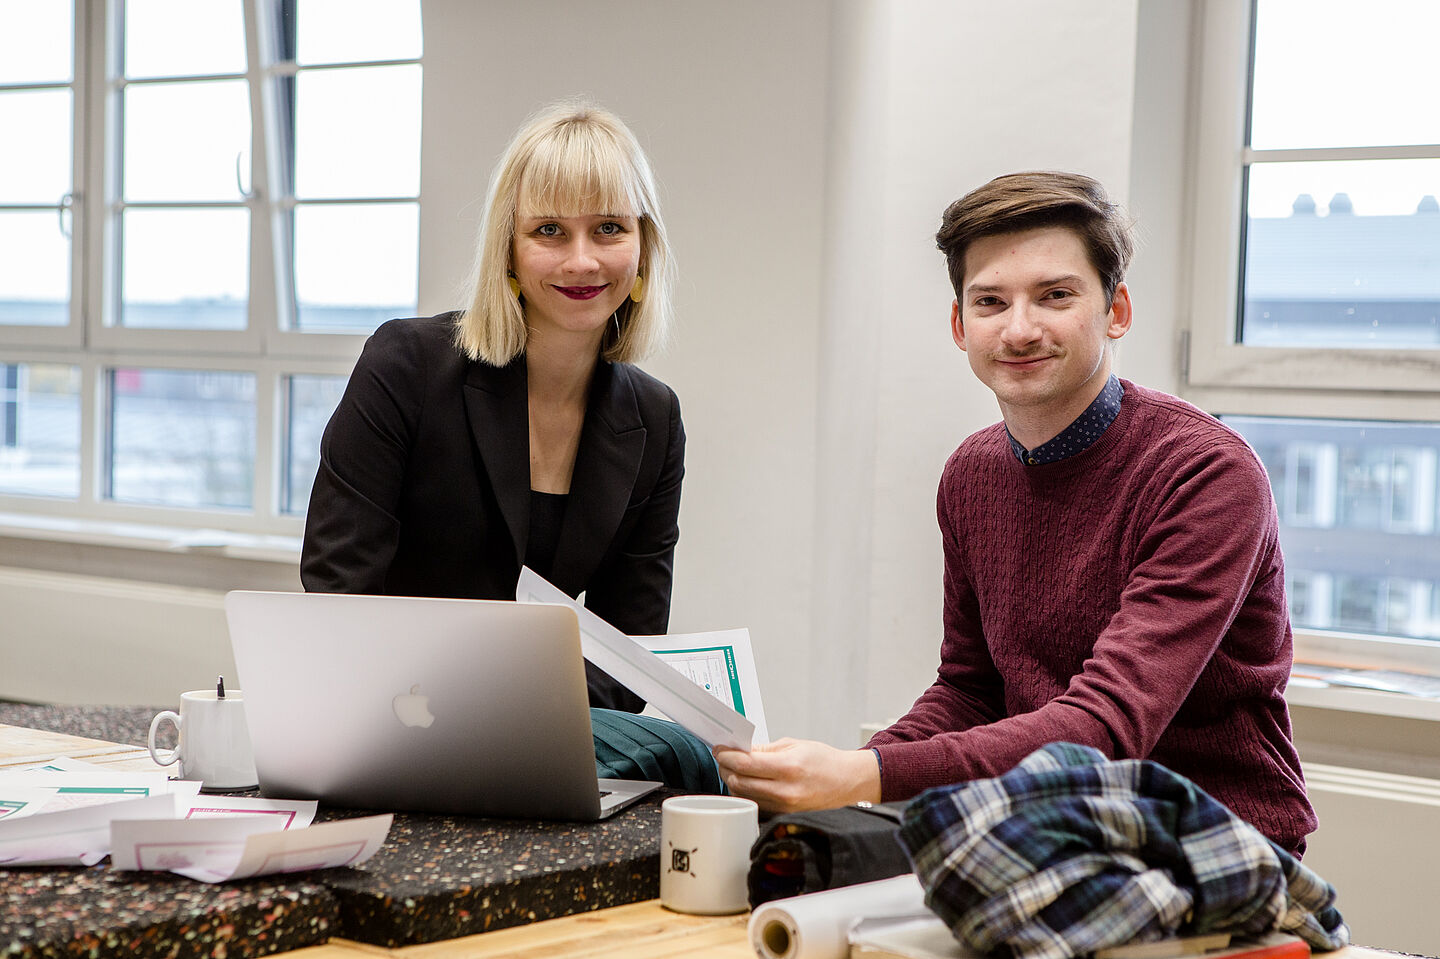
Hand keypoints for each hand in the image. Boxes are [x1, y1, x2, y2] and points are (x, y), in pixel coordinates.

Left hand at [713, 738, 880, 812]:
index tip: (720, 749)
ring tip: (735, 768)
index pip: (744, 763)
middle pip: (739, 782)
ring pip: (744, 796)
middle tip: (724, 757)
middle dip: (726, 768)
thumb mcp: (794, 745)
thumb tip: (739, 749)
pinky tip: (749, 782)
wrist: (849, 784)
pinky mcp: (784, 817)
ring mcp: (784, 808)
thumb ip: (764, 749)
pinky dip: (747, 793)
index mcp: (788, 768)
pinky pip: (756, 804)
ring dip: (734, 781)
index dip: (726, 755)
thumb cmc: (825, 762)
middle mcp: (785, 791)